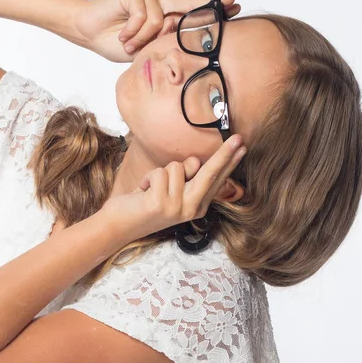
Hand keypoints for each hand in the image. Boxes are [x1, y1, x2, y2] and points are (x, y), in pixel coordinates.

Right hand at [71, 0, 240, 62]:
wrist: (88, 32)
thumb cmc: (115, 42)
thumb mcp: (144, 48)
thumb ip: (161, 42)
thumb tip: (179, 38)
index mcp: (163, 15)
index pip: (191, 11)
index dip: (211, 8)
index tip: (233, 5)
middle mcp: (159, 1)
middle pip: (189, 3)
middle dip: (209, 6)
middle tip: (231, 3)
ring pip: (159, 20)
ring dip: (142, 38)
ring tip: (128, 43)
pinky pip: (143, 17)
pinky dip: (133, 32)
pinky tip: (122, 35)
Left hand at [101, 137, 247, 241]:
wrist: (119, 225)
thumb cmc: (144, 202)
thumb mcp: (169, 188)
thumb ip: (185, 176)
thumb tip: (196, 162)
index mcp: (197, 205)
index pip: (216, 179)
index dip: (229, 160)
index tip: (242, 145)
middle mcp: (191, 208)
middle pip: (210, 173)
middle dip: (224, 154)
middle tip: (237, 137)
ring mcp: (177, 208)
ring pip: (176, 167)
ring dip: (160, 172)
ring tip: (151, 188)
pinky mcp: (160, 204)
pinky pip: (159, 173)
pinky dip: (148, 177)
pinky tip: (143, 191)